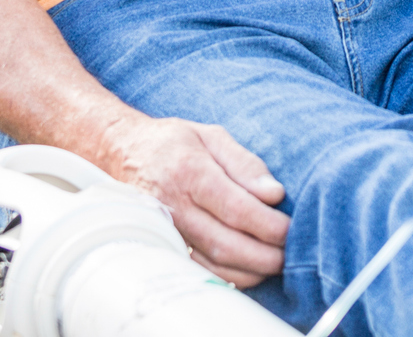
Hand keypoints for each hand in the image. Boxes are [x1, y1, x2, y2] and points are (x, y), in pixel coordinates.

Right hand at [99, 115, 288, 287]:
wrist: (122, 152)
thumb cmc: (173, 142)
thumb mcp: (211, 135)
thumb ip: (245, 163)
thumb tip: (275, 194)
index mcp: (190, 171)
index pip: (236, 208)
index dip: (268, 225)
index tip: (290, 229)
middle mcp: (174, 204)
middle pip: (226, 243)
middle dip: (264, 256)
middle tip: (289, 254)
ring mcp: (166, 229)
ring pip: (212, 264)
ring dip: (249, 271)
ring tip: (274, 263)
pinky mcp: (163, 245)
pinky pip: (199, 270)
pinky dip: (228, 276)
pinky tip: (248, 269)